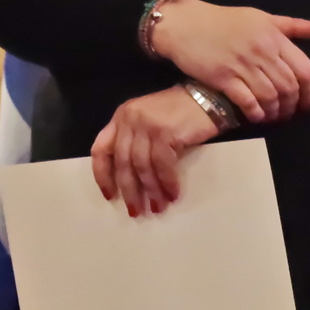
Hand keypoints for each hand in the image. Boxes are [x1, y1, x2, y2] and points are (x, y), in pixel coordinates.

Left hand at [90, 88, 220, 216]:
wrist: (209, 98)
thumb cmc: (180, 113)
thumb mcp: (149, 123)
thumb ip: (136, 142)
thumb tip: (131, 181)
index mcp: (121, 118)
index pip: (100, 149)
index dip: (102, 175)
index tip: (109, 195)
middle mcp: (129, 119)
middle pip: (122, 162)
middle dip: (129, 190)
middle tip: (136, 211)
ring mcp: (146, 125)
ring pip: (141, 166)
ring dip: (150, 191)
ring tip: (157, 207)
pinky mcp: (165, 132)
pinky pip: (162, 165)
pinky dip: (167, 182)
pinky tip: (173, 195)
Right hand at [147, 0, 309, 122]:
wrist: (183, 23)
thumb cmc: (223, 20)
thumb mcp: (262, 17)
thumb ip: (294, 26)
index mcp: (275, 36)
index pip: (305, 70)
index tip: (307, 105)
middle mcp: (262, 51)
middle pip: (289, 87)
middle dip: (292, 106)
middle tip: (288, 114)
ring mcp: (241, 65)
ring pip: (270, 96)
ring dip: (275, 112)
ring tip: (272, 117)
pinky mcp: (222, 77)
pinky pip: (247, 101)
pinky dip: (255, 112)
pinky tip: (256, 116)